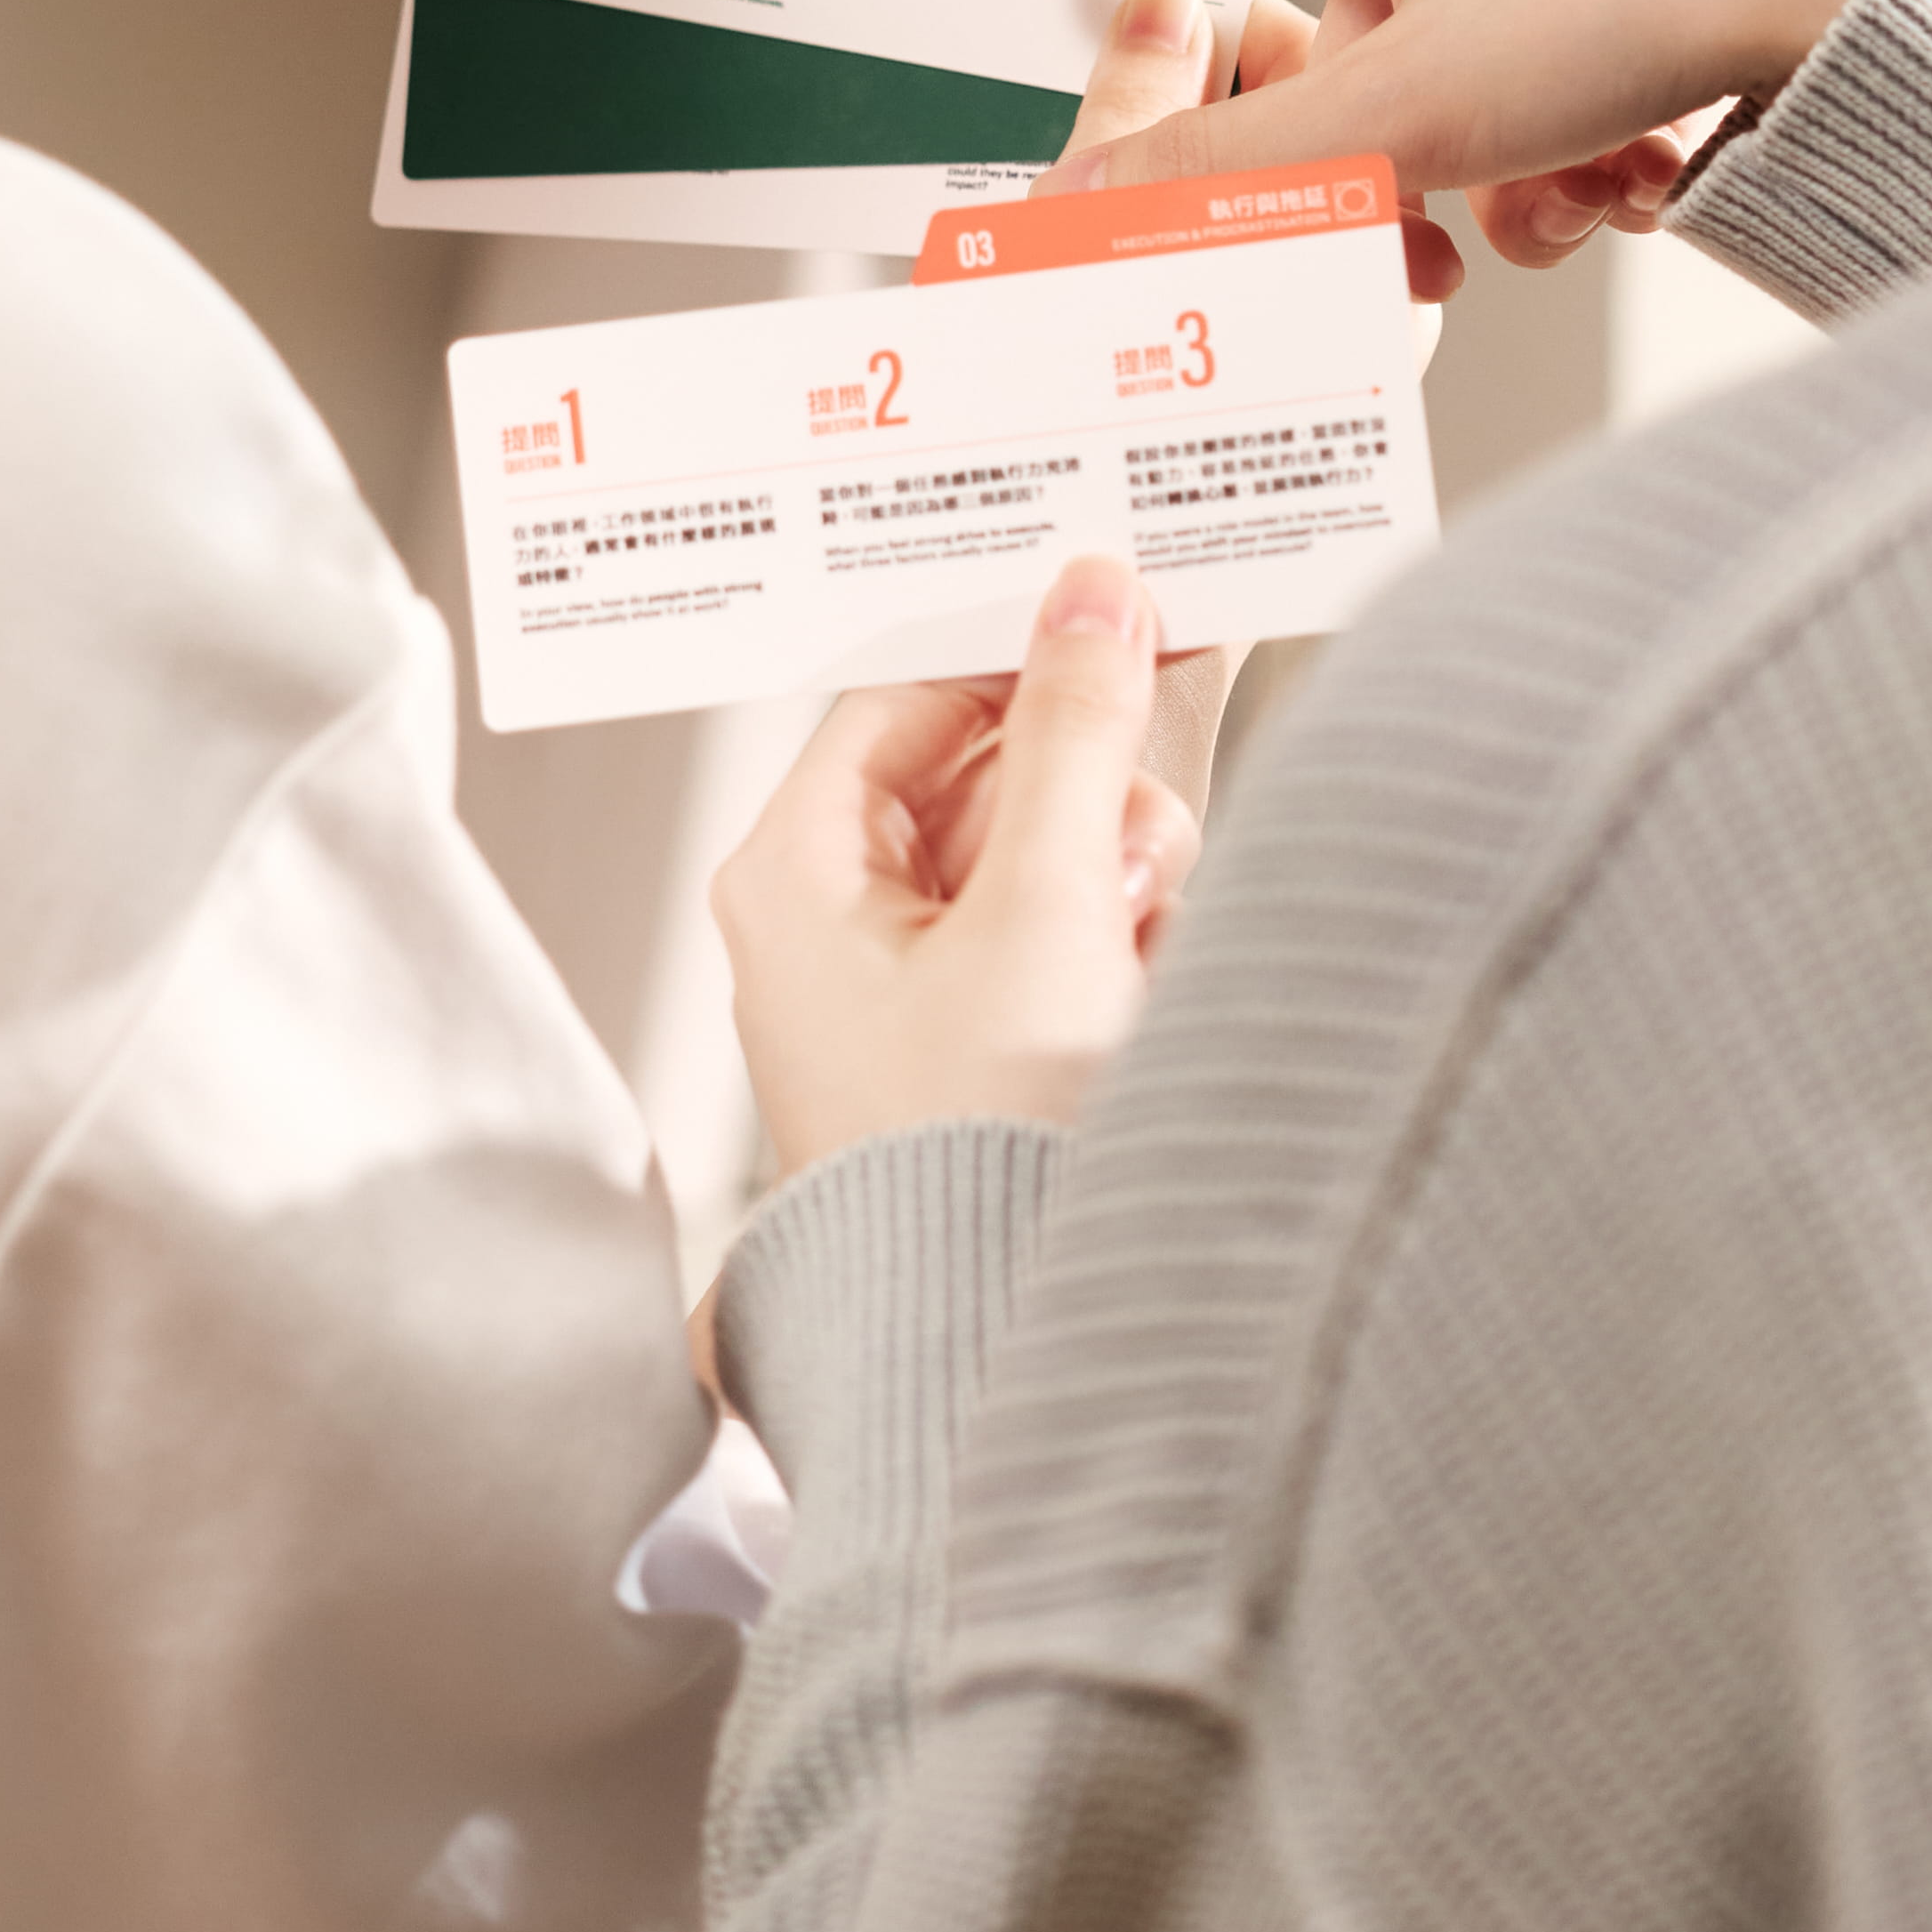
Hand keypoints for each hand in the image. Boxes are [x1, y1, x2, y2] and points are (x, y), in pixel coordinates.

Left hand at [714, 553, 1201, 1168]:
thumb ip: (1077, 733)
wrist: (1002, 1339)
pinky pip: (1056, 938)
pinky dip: (1112, 942)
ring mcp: (904, 995)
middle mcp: (831, 927)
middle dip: (1083, 791)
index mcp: (792, 875)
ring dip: (1113, 870)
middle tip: (1138, 817)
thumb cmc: (975, 1148)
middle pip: (982, 775)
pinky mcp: (973, 1052)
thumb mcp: (1045, 904)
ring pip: (1038, 854)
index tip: (1121, 622)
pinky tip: (1138, 984)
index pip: (903, 698)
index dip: (1016, 655)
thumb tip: (1091, 592)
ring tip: (1136, 929)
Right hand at [1001, 0, 1931, 272]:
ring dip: (1486, 171)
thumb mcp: (1409, 104)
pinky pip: (1548, 87)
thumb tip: (1097, 206)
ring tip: (1556, 201)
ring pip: (1449, 78)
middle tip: (1393, 228)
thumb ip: (1241, 172)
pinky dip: (1571, 155)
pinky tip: (1627, 180)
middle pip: (1338, 29)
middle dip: (1366, 152)